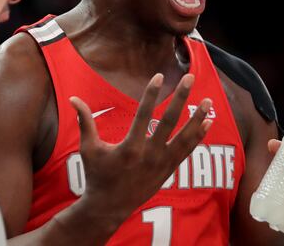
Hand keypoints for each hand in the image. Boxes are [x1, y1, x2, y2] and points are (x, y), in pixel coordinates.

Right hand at [70, 73, 211, 221]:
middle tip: (190, 78)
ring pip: (185, 137)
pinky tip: (208, 122)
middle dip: (181, 98)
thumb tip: (73, 98)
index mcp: (129, 148)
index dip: (152, 94)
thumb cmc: (97, 175)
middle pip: (169, 122)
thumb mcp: (89, 149)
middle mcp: (149, 155)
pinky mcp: (169, 170)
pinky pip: (187, 150)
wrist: (109, 207)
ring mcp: (162, 164)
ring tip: (210, 101)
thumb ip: (85, 122)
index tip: (160, 76)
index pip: (144, 115)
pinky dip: (198, 136)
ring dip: (198, 118)